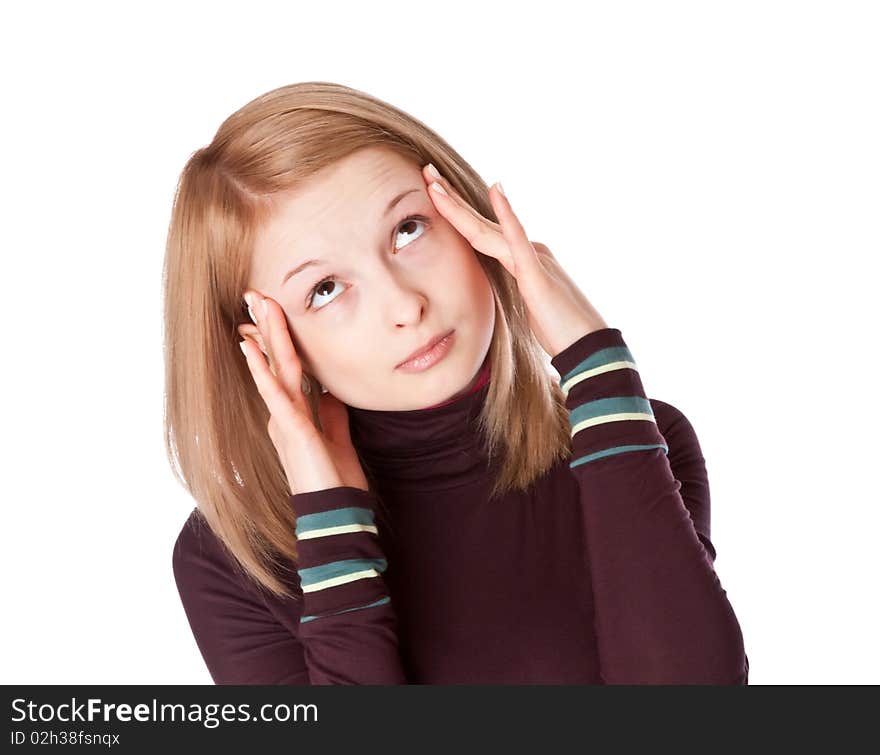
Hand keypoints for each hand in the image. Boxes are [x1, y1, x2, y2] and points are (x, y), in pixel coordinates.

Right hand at [238, 291, 369, 494]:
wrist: (335, 512)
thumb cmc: (336, 480)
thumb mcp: (337, 437)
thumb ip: (331, 413)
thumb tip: (330, 391)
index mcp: (294, 415)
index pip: (284, 368)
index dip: (276, 339)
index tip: (269, 312)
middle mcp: (284, 413)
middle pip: (275, 360)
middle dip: (266, 325)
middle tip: (254, 293)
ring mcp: (285, 420)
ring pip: (275, 368)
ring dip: (265, 334)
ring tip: (254, 305)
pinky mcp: (292, 430)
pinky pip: (274, 394)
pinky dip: (261, 370)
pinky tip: (249, 348)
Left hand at [421, 164, 608, 357]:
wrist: (588, 347)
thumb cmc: (561, 332)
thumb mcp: (529, 309)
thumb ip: (518, 292)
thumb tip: (510, 291)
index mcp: (521, 260)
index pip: (480, 232)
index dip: (455, 212)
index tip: (431, 192)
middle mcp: (526, 252)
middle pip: (479, 223)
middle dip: (449, 198)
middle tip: (426, 170)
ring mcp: (532, 259)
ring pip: (488, 229)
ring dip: (458, 206)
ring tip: (435, 182)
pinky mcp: (537, 274)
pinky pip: (518, 240)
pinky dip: (506, 215)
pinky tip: (496, 190)